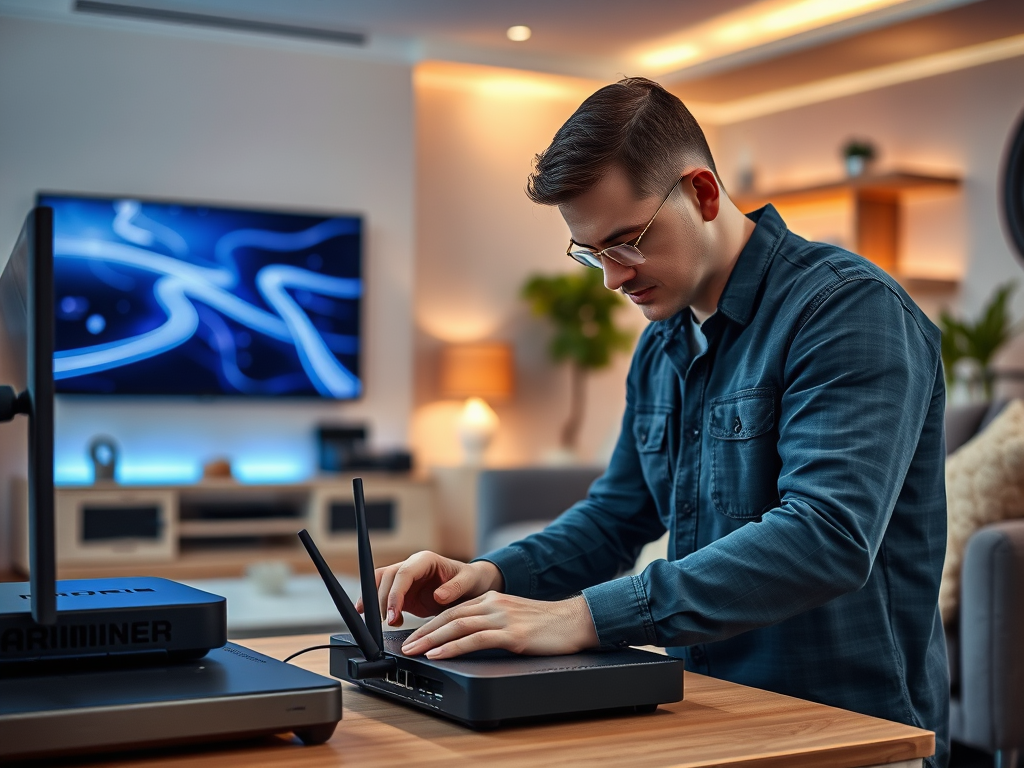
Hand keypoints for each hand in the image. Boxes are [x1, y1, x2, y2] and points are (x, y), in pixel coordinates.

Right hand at [354, 551, 503, 625]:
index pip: (403, 573)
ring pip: (379, 584)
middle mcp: (411, 566)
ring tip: (383, 622)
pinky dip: (375, 605)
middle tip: (388, 621)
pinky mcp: (402, 593)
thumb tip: (438, 595)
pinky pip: (383, 596)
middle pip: (386, 578)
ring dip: (375, 602)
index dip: (395, 593)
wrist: (469, 586)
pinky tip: (372, 618)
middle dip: (383, 600)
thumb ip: (455, 587)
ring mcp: (404, 579)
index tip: (393, 612)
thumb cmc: (470, 580)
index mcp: (425, 560)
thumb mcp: (469, 581)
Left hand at [399, 592, 599, 659]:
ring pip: (456, 626)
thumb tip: (470, 638)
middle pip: (449, 617)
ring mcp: (502, 618)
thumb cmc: (548, 624)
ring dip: (430, 640)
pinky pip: (475, 639)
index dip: (430, 624)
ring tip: (413, 651)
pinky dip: (452, 647)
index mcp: (492, 600)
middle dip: (423, 632)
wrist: (576, 621)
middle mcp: (493, 604)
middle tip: (404, 646)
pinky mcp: (512, 634)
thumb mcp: (514, 617)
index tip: (414, 637)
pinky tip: (439, 655)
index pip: (452, 611)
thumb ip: (493, 623)